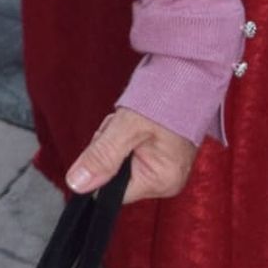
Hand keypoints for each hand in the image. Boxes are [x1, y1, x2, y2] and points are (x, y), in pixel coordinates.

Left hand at [65, 106, 195, 206]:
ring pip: (118, 162)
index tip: (109, 141)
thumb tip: (77, 184)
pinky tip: (135, 123)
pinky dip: (125, 136)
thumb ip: (101, 156)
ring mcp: (164, 169)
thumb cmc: (167, 98)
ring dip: (115, 138)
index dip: (100, 166)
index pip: (111, 192)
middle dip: (108, 147)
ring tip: (132, 120)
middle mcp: (165, 181)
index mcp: (161, 181)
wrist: (190, 75)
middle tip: (122, 125)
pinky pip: (128, 152)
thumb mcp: (127, 126)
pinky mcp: (160, 157)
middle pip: (113, 176)